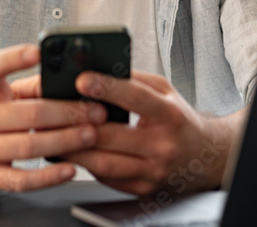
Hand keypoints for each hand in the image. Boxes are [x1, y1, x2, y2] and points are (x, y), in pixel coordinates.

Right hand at [0, 44, 105, 195]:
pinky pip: (22, 179)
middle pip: (28, 113)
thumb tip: (70, 82)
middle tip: (96, 110)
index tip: (39, 50)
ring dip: (65, 140)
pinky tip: (70, 169)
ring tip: (91, 135)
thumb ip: (30, 90)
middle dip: (67, 112)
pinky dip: (48, 176)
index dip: (13, 57)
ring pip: (29, 145)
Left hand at [61, 70, 245, 195]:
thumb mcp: (164, 92)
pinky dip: (84, 165)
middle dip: (79, 121)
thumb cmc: (179, 120)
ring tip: (54, 133)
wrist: (203, 155)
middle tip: (55, 109)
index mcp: (169, 116)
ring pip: (104, 162)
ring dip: (74, 148)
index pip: (136, 98)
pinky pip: (106, 178)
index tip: (82, 78)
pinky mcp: (142, 188)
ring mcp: (152, 171)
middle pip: (113, 135)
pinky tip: (70, 152)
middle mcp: (163, 146)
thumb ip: (134, 80)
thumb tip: (100, 68)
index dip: (107, 87)